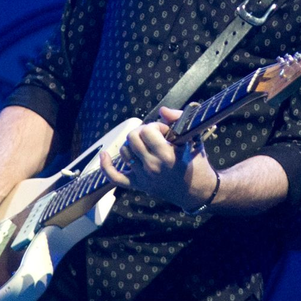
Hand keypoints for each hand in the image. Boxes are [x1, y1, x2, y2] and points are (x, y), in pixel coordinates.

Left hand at [99, 107, 218, 211]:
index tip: (166, 131)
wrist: (196, 190)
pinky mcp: (138, 185)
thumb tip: (162, 110)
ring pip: (125, 151)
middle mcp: (153, 167)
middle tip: (153, 136)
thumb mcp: (193, 138)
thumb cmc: (196, 162)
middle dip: (142, 131)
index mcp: (167, 155)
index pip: (148, 131)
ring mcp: (143, 177)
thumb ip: (178, 119)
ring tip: (145, 145)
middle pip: (132, 138)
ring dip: (132, 144)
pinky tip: (104, 154)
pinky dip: (106, 166)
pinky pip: (115, 177)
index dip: (156, 126)